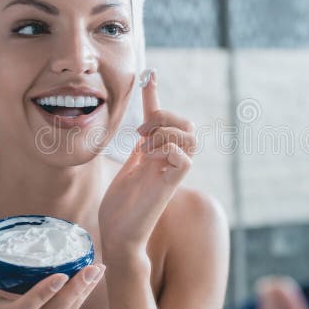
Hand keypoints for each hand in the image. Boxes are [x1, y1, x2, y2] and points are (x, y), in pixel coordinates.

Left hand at [98, 69, 196, 259]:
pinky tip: (150, 156)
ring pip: (190, 137)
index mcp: (157, 154)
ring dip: (166, 132)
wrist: (117, 234)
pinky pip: (186, 159)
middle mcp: (168, 160)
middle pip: (187, 125)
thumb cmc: (121, 207)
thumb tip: (143, 131)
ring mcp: (170, 172)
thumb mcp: (128, 168)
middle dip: (164, 116)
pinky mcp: (169, 186)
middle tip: (140, 132)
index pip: (162, 119)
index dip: (155, 96)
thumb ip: (140, 151)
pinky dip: (170, 149)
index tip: (148, 74)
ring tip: (145, 144)